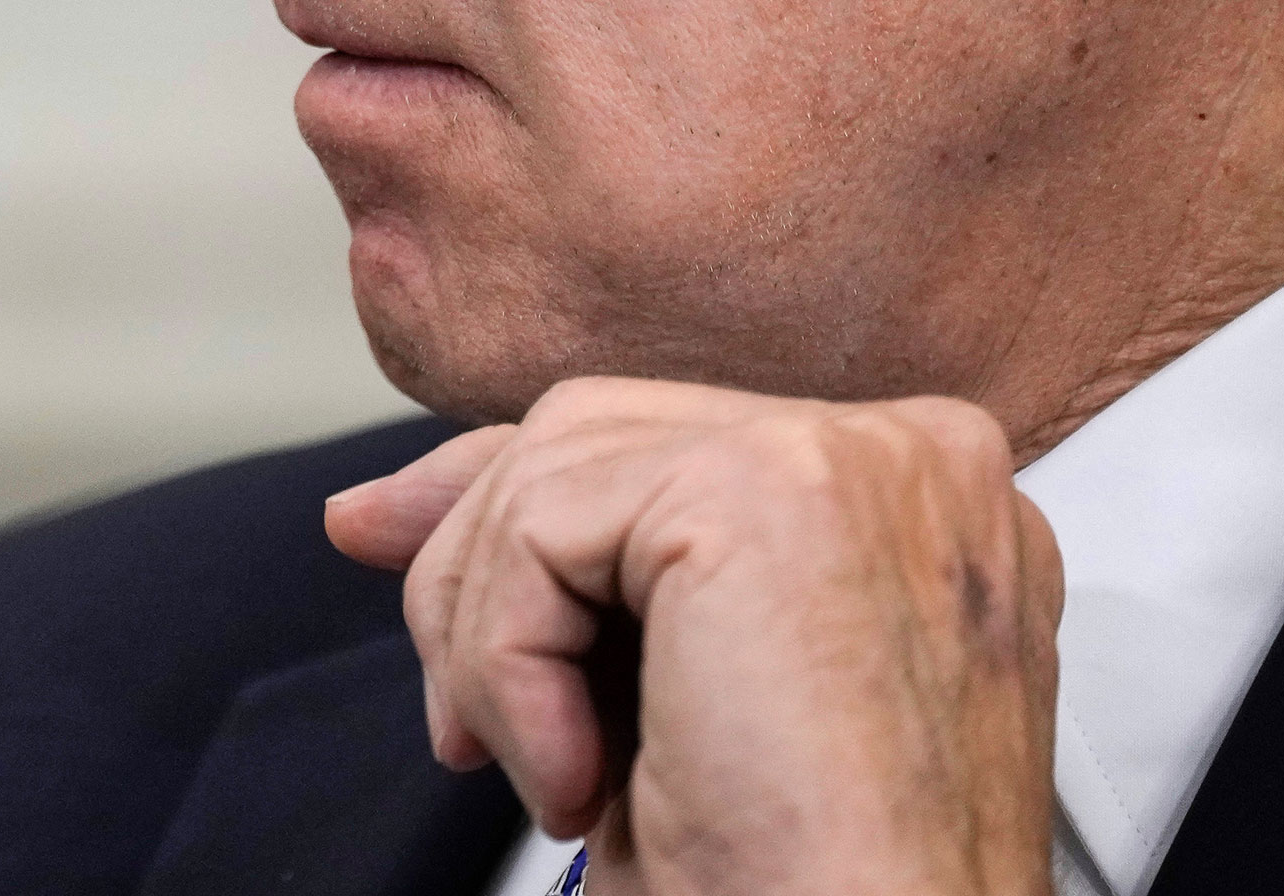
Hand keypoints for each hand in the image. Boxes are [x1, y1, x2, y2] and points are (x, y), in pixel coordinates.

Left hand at [327, 379, 1062, 895]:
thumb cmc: (793, 885)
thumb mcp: (652, 693)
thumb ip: (553, 561)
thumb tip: (372, 507)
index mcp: (911, 500)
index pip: (657, 437)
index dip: (515, 505)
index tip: (393, 541)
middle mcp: (909, 459)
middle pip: (592, 433)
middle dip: (476, 571)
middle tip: (462, 728)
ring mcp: (852, 458)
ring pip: (547, 473)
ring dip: (494, 647)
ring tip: (554, 781)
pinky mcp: (768, 490)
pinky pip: (537, 530)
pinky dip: (507, 670)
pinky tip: (575, 782)